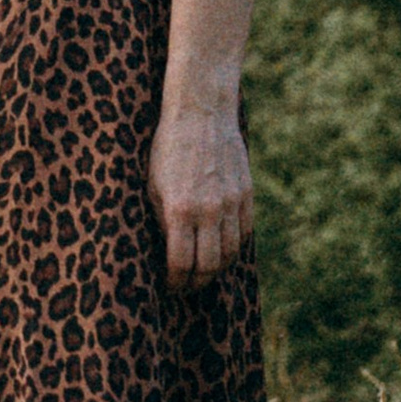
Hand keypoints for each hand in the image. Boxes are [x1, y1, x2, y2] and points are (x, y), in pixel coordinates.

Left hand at [147, 100, 252, 289]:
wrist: (202, 114)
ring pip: (230, 253)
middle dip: (197, 283)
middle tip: (188, 287)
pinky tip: (222, 251)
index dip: (175, 281)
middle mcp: (208, 210)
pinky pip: (244, 233)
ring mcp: (231, 203)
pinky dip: (234, 248)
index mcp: (180, 209)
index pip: (181, 262)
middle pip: (209, 265)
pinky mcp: (246, 195)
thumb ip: (163, 221)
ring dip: (217, 269)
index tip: (170, 286)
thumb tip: (170, 252)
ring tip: (205, 272)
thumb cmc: (169, 149)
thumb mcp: (154, 185)